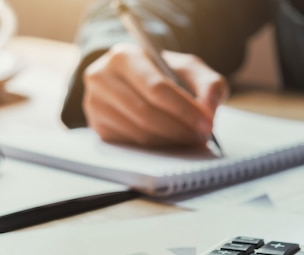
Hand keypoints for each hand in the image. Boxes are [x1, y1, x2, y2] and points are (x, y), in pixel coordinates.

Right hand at [82, 43, 228, 146]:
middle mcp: (101, 78)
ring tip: (192, 140)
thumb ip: (208, 84)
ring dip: (171, 142)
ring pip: (139, 133)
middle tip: (202, 138)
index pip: (156, 88)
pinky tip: (173, 143)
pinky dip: (158, 148)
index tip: (207, 125)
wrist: (139, 80)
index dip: (184, 110)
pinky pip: (132, 145)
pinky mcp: (98, 127)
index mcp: (124, 56)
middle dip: (180, 129)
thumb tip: (209, 110)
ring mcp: (95, 104)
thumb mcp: (190, 70)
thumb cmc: (166, 74)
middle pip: (146, 114)